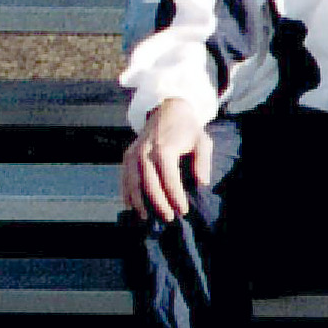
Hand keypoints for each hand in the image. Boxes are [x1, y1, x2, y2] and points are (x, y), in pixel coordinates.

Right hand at [122, 105, 214, 221]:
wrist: (167, 110)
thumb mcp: (202, 142)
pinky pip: (124, 177)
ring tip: (147, 218)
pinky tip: (131, 206)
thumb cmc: (188, 130)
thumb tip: (202, 183)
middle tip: (169, 218)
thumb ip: (203, 162)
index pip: (169, 179)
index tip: (183, 210)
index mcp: (164, 149)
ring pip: (132, 182)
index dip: (176, 197)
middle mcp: (145, 152)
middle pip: (149, 184)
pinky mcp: (127, 155)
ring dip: (139, 202)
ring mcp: (133, 153)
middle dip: (158, 203)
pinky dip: (126, 192)